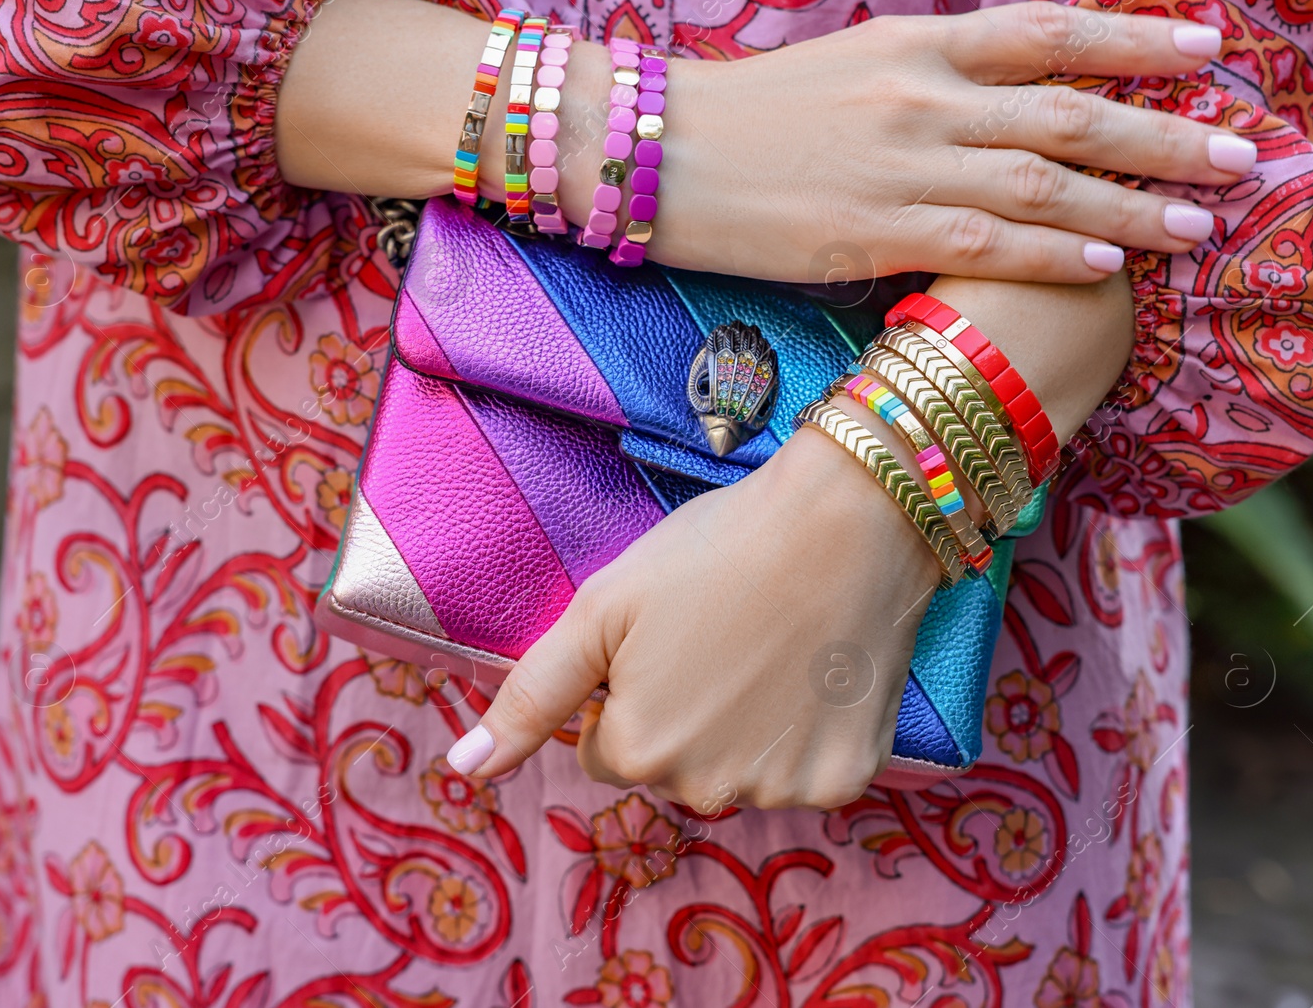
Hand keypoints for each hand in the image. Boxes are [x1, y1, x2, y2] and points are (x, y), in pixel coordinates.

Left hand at [445, 427, 941, 811]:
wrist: (845, 522)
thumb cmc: (713, 552)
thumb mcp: (601, 609)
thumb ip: (531, 695)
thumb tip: (467, 769)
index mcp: (637, 751)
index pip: (605, 750)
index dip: (629, 690)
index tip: (666, 637)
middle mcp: (706, 790)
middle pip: (671, 767)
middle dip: (682, 715)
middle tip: (717, 636)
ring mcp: (781, 790)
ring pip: (736, 772)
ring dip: (744, 728)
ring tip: (768, 647)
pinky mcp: (845, 780)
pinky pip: (803, 772)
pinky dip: (806, 733)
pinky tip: (812, 673)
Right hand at [551, 3, 1251, 283]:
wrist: (655, 153)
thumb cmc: (747, 117)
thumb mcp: (850, 69)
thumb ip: (930, 81)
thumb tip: (1003, 106)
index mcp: (916, 43)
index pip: (1049, 32)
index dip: (1136, 40)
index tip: (1207, 49)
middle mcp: (923, 94)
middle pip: (1071, 108)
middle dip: (1164, 130)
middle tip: (1237, 151)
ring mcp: (903, 161)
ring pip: (1045, 178)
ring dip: (1132, 201)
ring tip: (1200, 220)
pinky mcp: (875, 228)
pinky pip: (988, 240)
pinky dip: (1054, 249)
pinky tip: (1107, 262)